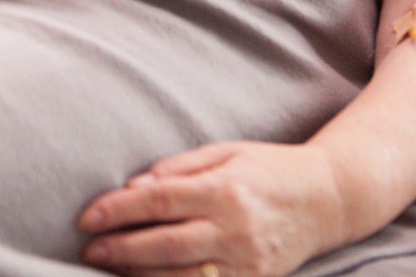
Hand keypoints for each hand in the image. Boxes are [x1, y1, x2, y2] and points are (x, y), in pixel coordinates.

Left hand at [75, 142, 344, 276]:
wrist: (328, 200)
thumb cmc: (267, 168)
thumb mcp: (225, 151)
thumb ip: (178, 168)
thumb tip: (133, 186)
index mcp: (224, 188)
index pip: (159, 201)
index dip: (118, 209)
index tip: (86, 217)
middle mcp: (235, 227)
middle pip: (166, 243)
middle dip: (122, 249)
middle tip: (89, 249)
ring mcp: (247, 261)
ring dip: (140, 275)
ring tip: (109, 269)